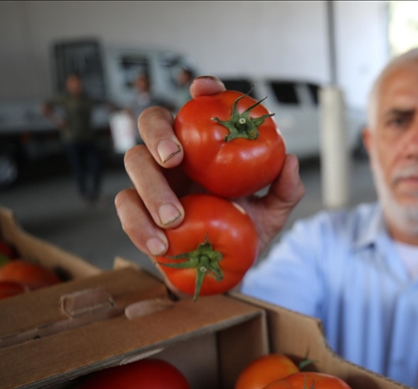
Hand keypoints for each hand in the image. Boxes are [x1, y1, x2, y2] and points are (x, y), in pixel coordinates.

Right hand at [115, 76, 304, 258]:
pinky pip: (127, 206)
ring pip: (134, 160)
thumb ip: (285, 191)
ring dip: (151, 187)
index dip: (202, 91)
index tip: (204, 90)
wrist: (224, 269)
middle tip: (175, 158)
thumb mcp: (273, 213)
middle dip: (159, 132)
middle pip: (153, 121)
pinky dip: (140, 225)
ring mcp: (153, 177)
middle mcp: (177, 153)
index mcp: (208, 144)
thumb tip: (290, 162)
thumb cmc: (246, 231)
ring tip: (174, 218)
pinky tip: (161, 245)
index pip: (203, 106)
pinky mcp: (138, 208)